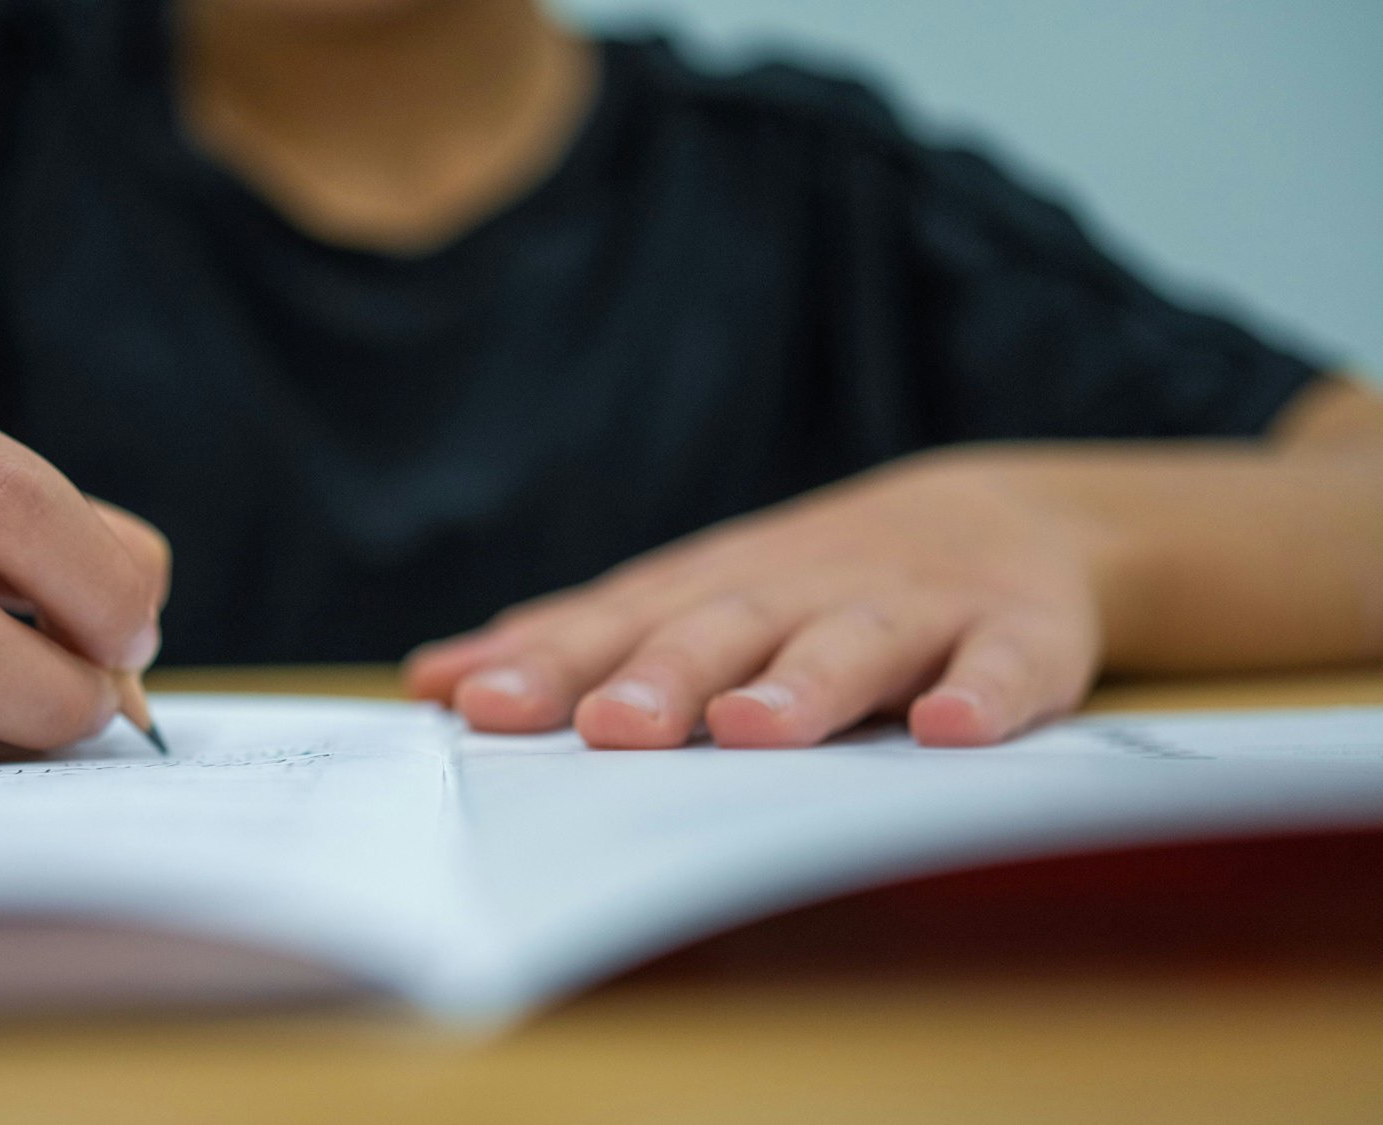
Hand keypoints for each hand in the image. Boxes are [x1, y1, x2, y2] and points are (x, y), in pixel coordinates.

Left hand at [406, 450, 1121, 747]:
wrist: (998, 516)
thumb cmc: (806, 586)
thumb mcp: (692, 600)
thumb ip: (576, 641)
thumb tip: (433, 681)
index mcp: (715, 591)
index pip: (619, 627)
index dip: (551, 664)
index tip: (476, 704)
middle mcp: (800, 593)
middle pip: (723, 629)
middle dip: (662, 676)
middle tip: (607, 728)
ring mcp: (911, 609)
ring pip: (852, 644)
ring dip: (801, 684)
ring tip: (751, 729)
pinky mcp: (1017, 633)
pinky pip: (1006, 663)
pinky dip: (985, 691)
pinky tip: (954, 731)